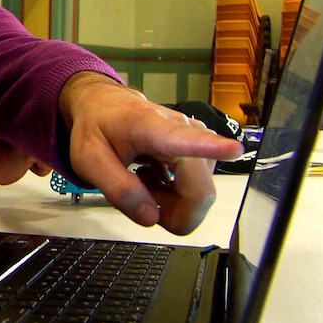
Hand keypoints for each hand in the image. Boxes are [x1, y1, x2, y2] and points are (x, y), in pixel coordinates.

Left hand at [59, 72, 243, 233]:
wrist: (102, 104)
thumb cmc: (97, 126)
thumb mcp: (88, 159)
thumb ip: (117, 189)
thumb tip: (150, 218)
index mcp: (153, 128)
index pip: (186, 139)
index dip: (213, 147)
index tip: (234, 149)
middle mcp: (184, 132)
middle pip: (200, 191)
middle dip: (171, 212)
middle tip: (139, 196)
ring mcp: (196, 142)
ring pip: (199, 195)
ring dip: (170, 202)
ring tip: (142, 179)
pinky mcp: (200, 152)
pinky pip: (198, 190)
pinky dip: (174, 195)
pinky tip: (153, 179)